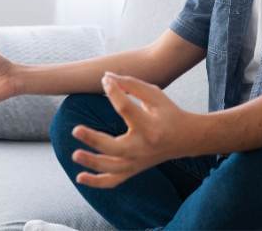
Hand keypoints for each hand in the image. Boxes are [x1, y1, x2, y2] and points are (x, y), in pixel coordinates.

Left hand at [71, 73, 198, 188]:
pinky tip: (80, 177)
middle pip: (116, 148)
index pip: (127, 109)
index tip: (105, 81)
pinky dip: (96, 182)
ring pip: (112, 169)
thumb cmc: (168, 112)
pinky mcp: (134, 170)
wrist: (186, 138)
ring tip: (75, 154)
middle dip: (94, 140)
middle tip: (76, 129)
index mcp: (152, 126)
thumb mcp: (154, 95)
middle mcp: (144, 147)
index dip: (114, 93)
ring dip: (92, 163)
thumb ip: (131, 85)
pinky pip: (114, 181)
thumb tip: (106, 77)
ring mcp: (139, 162)